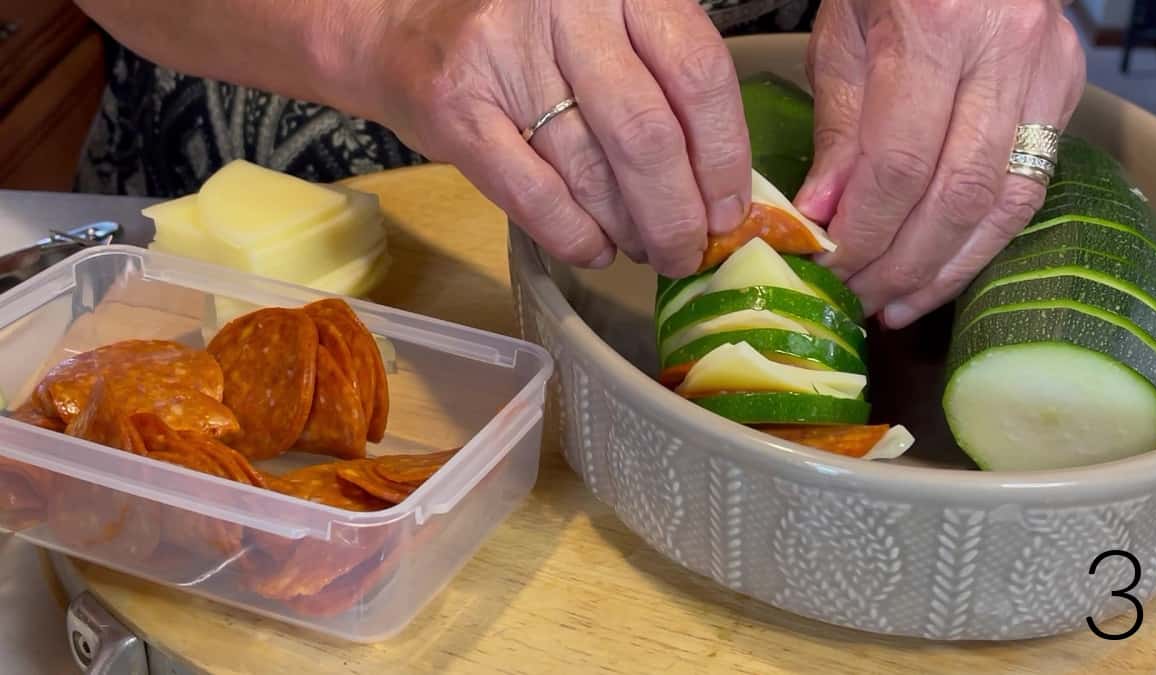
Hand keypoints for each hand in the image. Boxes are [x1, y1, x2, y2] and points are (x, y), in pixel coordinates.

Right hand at [349, 0, 751, 276]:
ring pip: (593, 172)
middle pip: (647, 134)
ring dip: (629, 229)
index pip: (698, 74)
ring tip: (643, 247)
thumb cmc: (522, 33)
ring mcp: (507, 56)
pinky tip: (594, 249)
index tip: (729, 211)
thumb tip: (717, 183)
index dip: (723, 156)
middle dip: (677, 214)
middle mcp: (568, 7)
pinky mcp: (458, 110)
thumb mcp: (601, 26)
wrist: (399, 26)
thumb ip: (656, 78)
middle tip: (687, 251)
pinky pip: (536, 197)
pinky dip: (575, 236)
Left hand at [794, 0, 1085, 327]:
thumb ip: (839, 128)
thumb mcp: (843, 35)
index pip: (900, 163)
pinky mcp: (1064, 91)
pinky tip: (941, 271)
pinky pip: (1028, 187)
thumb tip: (823, 214)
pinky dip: (981, 240)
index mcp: (936, 27)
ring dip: (946, 267)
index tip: (829, 267)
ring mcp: (1046, 71)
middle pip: (957, 193)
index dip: (864, 230)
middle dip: (901, 263)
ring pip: (1004, 202)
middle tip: (858, 299)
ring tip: (898, 304)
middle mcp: (1005, 50)